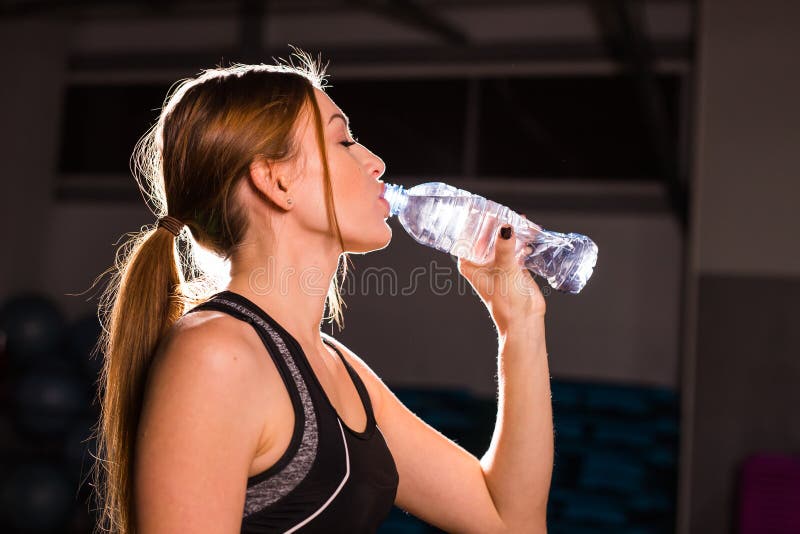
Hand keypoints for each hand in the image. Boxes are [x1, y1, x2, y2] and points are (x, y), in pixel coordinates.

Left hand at [457, 215, 546, 332]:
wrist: (524, 319)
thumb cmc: (506, 300)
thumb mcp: (504, 269)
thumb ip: (505, 247)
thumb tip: (506, 226)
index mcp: (469, 262)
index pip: (467, 235)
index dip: (473, 220)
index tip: (481, 205)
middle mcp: (481, 262)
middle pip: (486, 235)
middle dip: (496, 222)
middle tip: (504, 209)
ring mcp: (497, 263)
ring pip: (502, 240)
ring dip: (511, 230)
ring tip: (521, 218)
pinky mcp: (513, 266)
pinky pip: (516, 247)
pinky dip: (522, 239)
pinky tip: (531, 232)